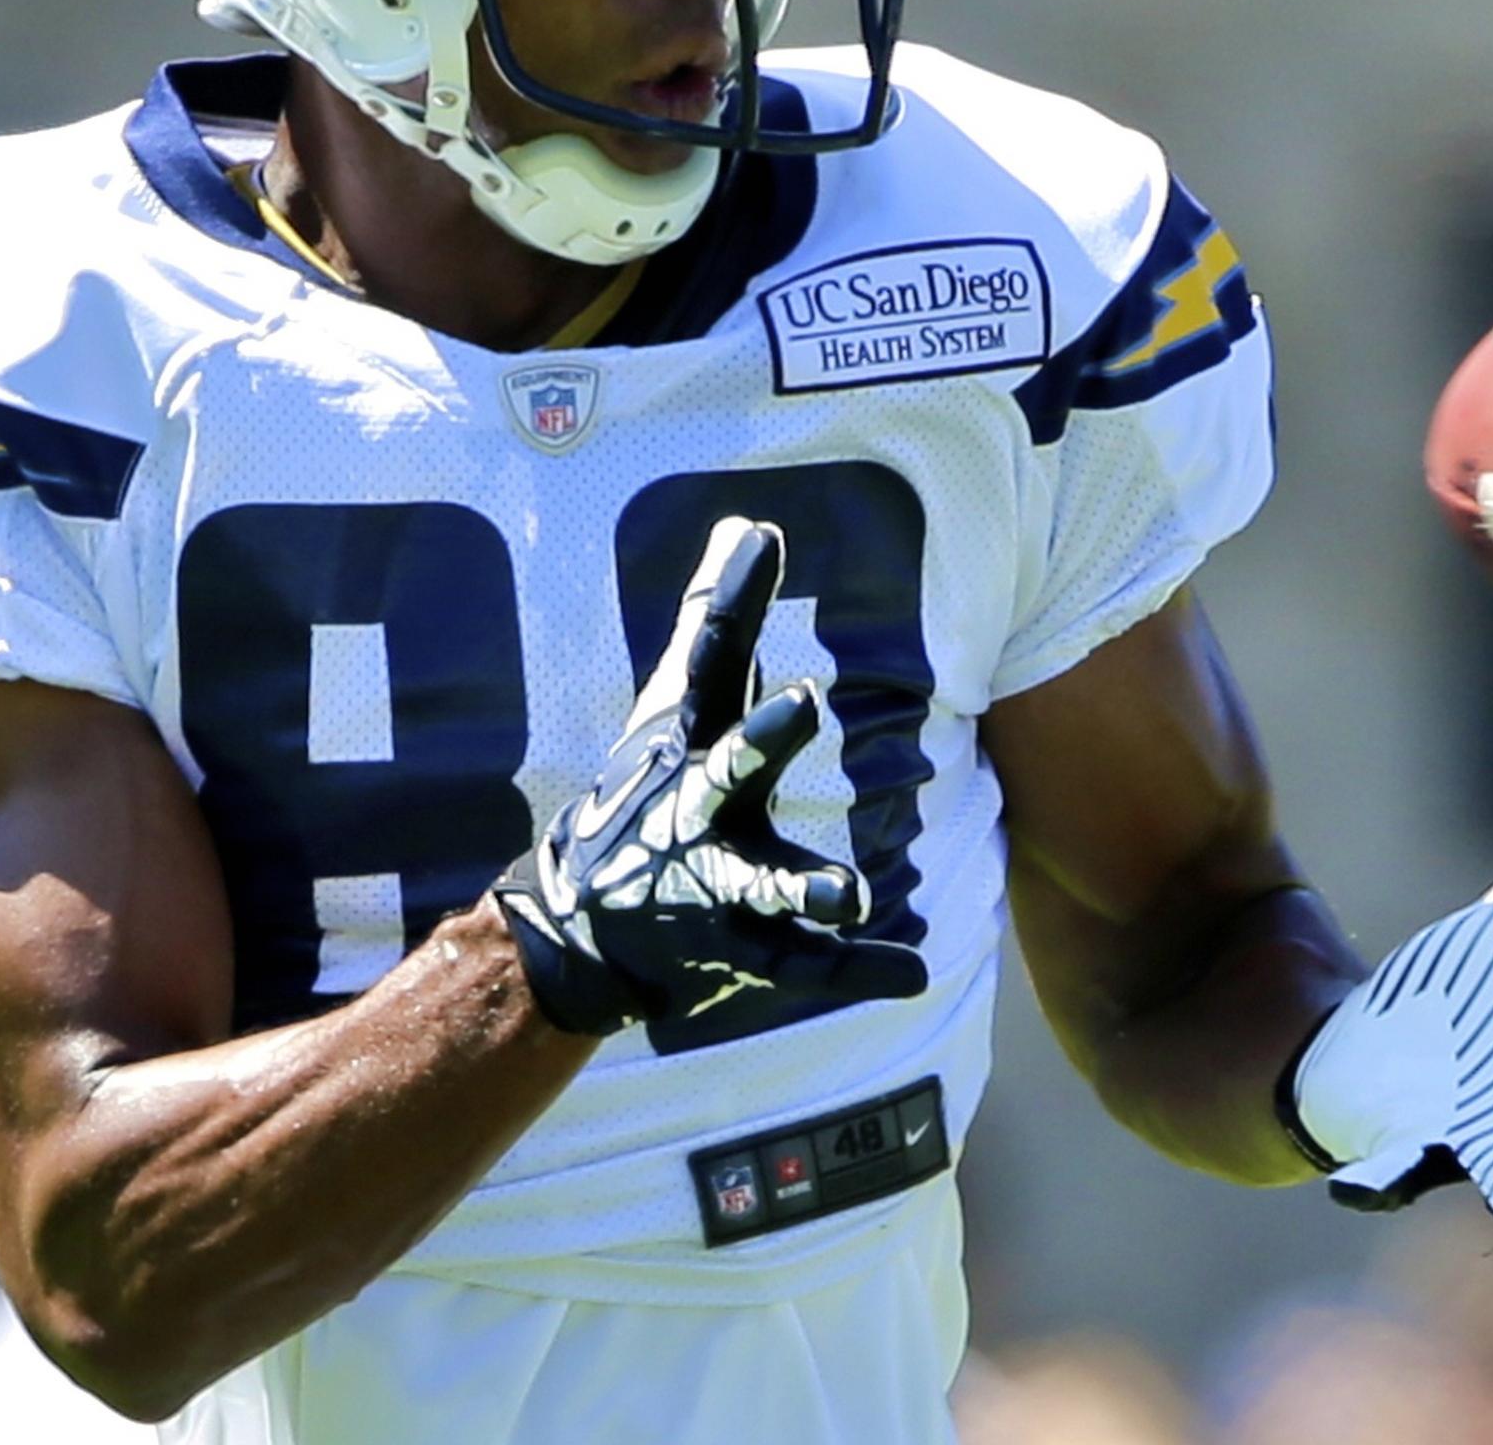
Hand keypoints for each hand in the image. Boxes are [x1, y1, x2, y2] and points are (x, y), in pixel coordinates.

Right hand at [493, 517, 929, 1036]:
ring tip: (851, 896)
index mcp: (686, 743)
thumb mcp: (676, 705)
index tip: (764, 537)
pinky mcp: (739, 949)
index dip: (734, 597)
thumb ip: (714, 619)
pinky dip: (858, 968)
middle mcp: (695, 808)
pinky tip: (911, 970)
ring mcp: (714, 883)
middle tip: (805, 699)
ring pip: (763, 885)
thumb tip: (743, 523)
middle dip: (762, 736)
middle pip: (729, 765)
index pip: (710, 657)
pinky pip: (805, 962)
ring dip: (806, 888)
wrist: (581, 925)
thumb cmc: (646, 791)